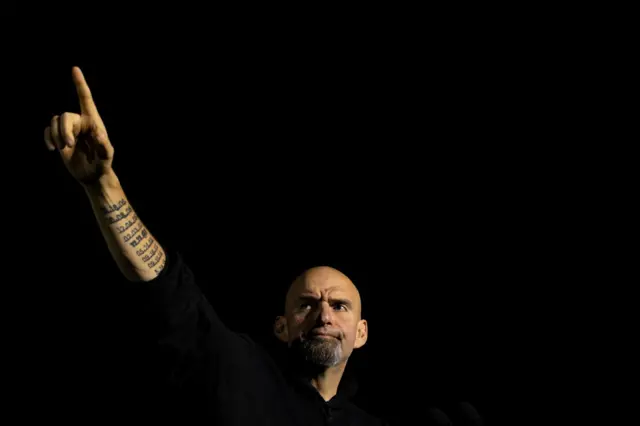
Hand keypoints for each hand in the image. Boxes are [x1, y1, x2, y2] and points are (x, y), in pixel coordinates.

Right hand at [44, 67, 113, 185]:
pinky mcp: (60, 138)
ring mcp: (69, 129)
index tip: (74, 69)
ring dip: (56, 136)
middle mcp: (80, 122)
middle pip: (65, 116)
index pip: (86, 99)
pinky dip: (47, 138)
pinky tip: (52, 149)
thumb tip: (98, 134)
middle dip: (63, 131)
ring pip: (54, 122)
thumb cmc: (103, 163)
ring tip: (64, 149)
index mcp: (93, 121)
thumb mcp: (107, 155)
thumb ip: (104, 145)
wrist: (93, 175)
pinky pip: (47, 130)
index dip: (80, 84)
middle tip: (69, 146)